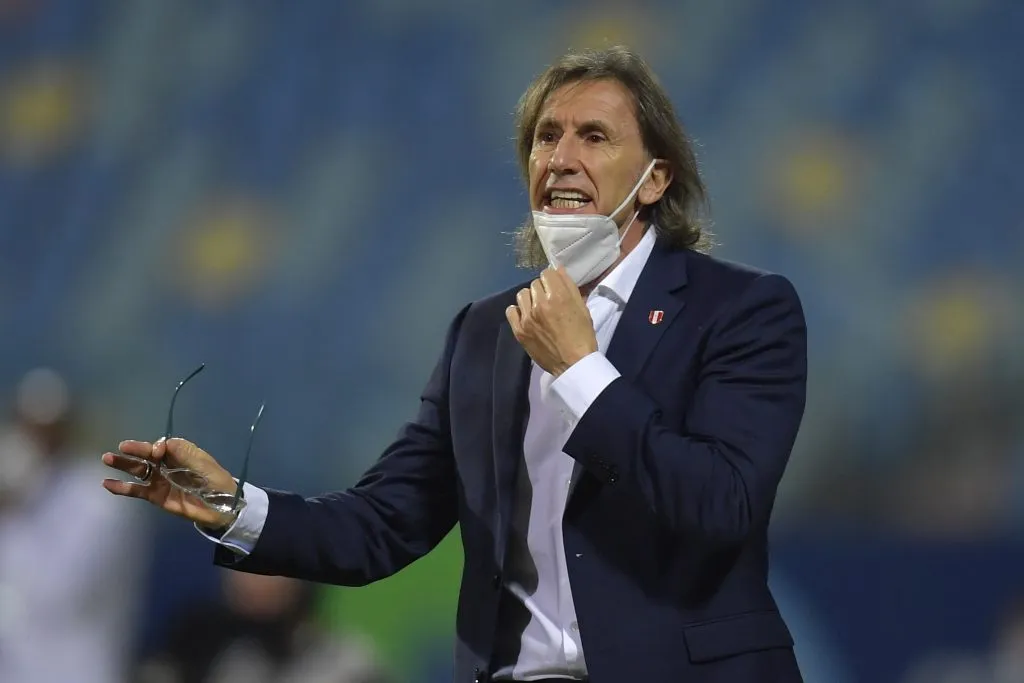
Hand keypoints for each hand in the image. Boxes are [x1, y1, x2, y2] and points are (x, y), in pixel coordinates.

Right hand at [102, 438, 238, 528]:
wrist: (222, 507)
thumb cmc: (215, 480)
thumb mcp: (203, 463)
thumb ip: (182, 452)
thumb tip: (158, 446)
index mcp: (179, 453)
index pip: (161, 446)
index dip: (155, 447)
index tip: (155, 451)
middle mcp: (166, 465)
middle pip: (146, 456)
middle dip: (133, 451)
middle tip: (120, 448)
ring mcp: (159, 480)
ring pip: (138, 470)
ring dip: (123, 464)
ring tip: (107, 459)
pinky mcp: (155, 496)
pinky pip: (136, 490)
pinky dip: (122, 487)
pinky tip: (107, 483)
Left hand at [506, 266, 597, 375]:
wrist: (573, 364)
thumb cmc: (583, 336)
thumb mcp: (582, 308)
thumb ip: (569, 286)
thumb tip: (557, 268)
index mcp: (558, 297)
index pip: (547, 273)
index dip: (553, 280)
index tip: (556, 289)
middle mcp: (540, 304)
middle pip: (535, 284)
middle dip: (543, 290)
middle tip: (550, 302)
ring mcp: (527, 318)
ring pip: (522, 295)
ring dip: (530, 299)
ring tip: (538, 310)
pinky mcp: (519, 331)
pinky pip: (511, 310)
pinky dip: (518, 311)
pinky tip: (526, 317)